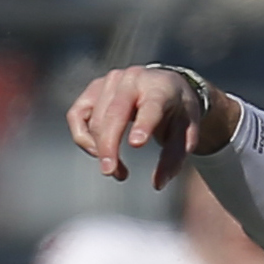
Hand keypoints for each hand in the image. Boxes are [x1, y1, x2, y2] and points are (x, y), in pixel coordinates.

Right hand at [66, 62, 223, 188]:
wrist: (165, 86)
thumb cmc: (176, 112)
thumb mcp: (186, 133)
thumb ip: (174, 157)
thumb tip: (158, 184)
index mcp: (160, 87)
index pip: (151, 105)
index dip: (143, 124)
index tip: (137, 144)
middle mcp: (133, 79)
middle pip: (114, 114)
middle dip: (109, 145)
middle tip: (111, 172)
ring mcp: (109, 81)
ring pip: (95, 120)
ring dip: (101, 150)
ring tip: (119, 170)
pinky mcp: (93, 89)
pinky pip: (77, 116)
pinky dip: (83, 138)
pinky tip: (97, 151)